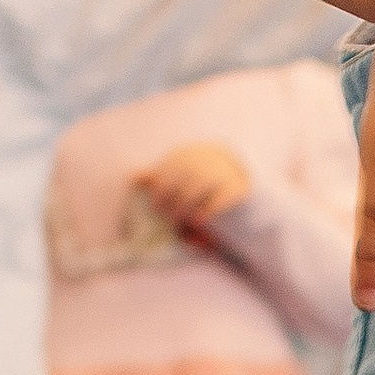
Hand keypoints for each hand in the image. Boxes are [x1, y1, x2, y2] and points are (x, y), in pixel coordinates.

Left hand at [132, 142, 253, 235]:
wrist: (239, 189)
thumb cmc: (201, 187)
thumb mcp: (181, 178)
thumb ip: (161, 177)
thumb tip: (134, 177)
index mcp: (190, 154)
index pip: (171, 167)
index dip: (161, 187)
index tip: (155, 205)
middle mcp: (207, 159)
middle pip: (185, 176)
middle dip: (173, 198)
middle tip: (167, 217)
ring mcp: (224, 171)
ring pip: (201, 185)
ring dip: (188, 204)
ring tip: (182, 220)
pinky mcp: (239, 187)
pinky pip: (222, 197)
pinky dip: (208, 209)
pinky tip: (199, 221)